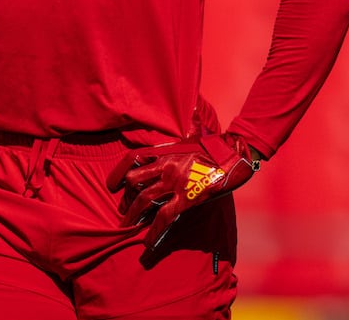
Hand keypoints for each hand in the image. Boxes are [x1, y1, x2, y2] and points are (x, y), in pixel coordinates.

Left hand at [106, 132, 257, 249]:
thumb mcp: (195, 134)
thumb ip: (186, 127)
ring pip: (144, 200)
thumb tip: (190, 106)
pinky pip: (164, 217)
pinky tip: (147, 242)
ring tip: (127, 227)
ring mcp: (175, 182)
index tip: (112, 186)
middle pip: (135, 182)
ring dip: (133, 216)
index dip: (118, 173)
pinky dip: (153, 231)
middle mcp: (166, 165)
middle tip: (123, 211)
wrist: (236, 155)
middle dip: (127, 199)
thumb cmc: (217, 146)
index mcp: (166, 151)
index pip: (132, 159)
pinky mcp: (187, 198)